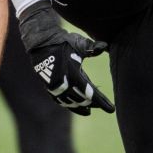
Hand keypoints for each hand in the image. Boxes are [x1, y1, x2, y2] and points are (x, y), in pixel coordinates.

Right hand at [18, 1, 114, 115]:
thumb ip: (93, 47)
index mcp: (74, 74)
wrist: (41, 43)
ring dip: (80, 107)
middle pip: (81, 100)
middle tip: (102, 106)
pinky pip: (60, 100)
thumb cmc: (63, 42)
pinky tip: (73, 105)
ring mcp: (55, 87)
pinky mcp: (48, 87)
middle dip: (93, 104)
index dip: (102, 102)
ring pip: (70, 103)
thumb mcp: (79, 43)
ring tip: (89, 110)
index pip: (90, 93)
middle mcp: (64, 84)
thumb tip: (104, 46)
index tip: (111, 109)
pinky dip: (68, 104)